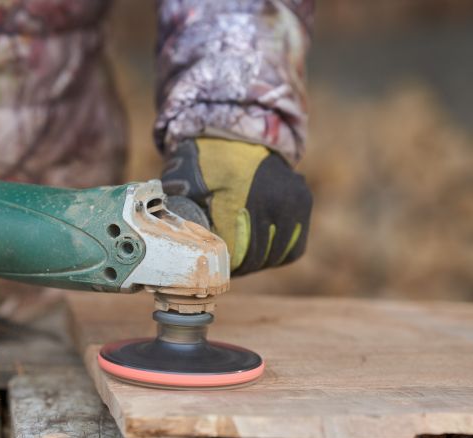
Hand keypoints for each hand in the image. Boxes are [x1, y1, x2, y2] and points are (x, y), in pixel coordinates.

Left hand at [160, 138, 311, 274]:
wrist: (239, 132)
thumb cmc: (207, 160)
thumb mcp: (185, 180)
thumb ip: (179, 211)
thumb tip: (169, 243)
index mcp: (240, 197)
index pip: (233, 251)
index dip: (221, 265)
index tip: (210, 269)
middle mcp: (272, 200)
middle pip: (255, 256)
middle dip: (238, 267)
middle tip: (223, 270)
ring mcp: (293, 201)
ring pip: (276, 255)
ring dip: (258, 263)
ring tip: (240, 263)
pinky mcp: (303, 202)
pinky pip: (293, 246)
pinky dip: (277, 254)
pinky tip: (261, 254)